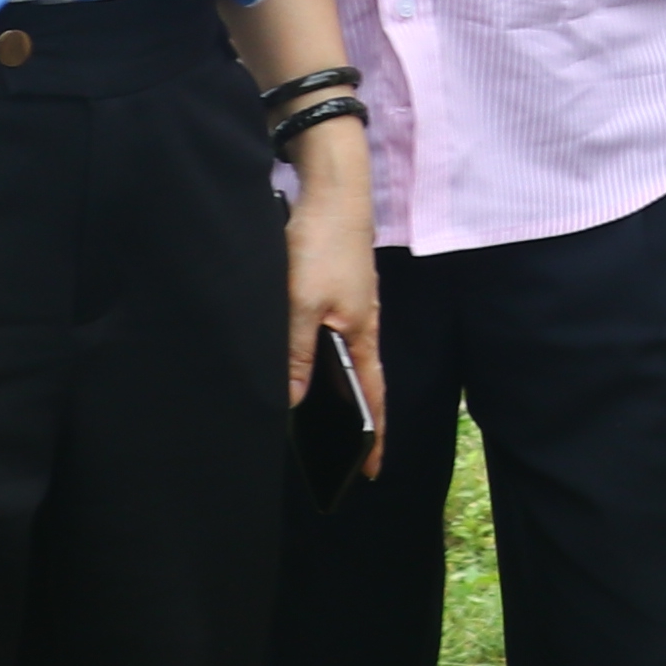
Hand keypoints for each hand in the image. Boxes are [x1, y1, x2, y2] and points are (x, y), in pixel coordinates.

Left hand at [283, 131, 386, 472]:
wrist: (334, 196)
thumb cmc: (323, 247)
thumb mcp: (301, 304)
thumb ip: (296, 353)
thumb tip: (291, 399)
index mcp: (361, 335)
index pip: (373, 397)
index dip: (374, 435)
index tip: (370, 469)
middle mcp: (361, 326)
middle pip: (363, 383)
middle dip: (358, 419)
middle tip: (344, 453)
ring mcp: (351, 309)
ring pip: (344, 359)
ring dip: (337, 390)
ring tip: (320, 418)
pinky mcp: (337, 293)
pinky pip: (332, 338)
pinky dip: (322, 360)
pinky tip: (303, 364)